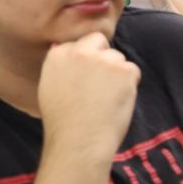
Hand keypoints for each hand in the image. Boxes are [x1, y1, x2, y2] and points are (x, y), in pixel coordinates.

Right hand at [38, 32, 139, 156]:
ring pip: (118, 58)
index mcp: (57, 54)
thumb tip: (62, 45)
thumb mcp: (49, 86)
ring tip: (105, 99)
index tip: (85, 79)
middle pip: (100, 42)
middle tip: (99, 86)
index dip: (86, 61)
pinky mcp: (124, 70)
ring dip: (117, 74)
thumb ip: (60, 64)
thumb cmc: (64, 121)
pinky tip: (116, 101)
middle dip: (104, 57)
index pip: (80, 43)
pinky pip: (133, 70)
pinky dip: (130, 85)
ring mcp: (103, 60)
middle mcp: (79, 52)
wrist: (79, 141)